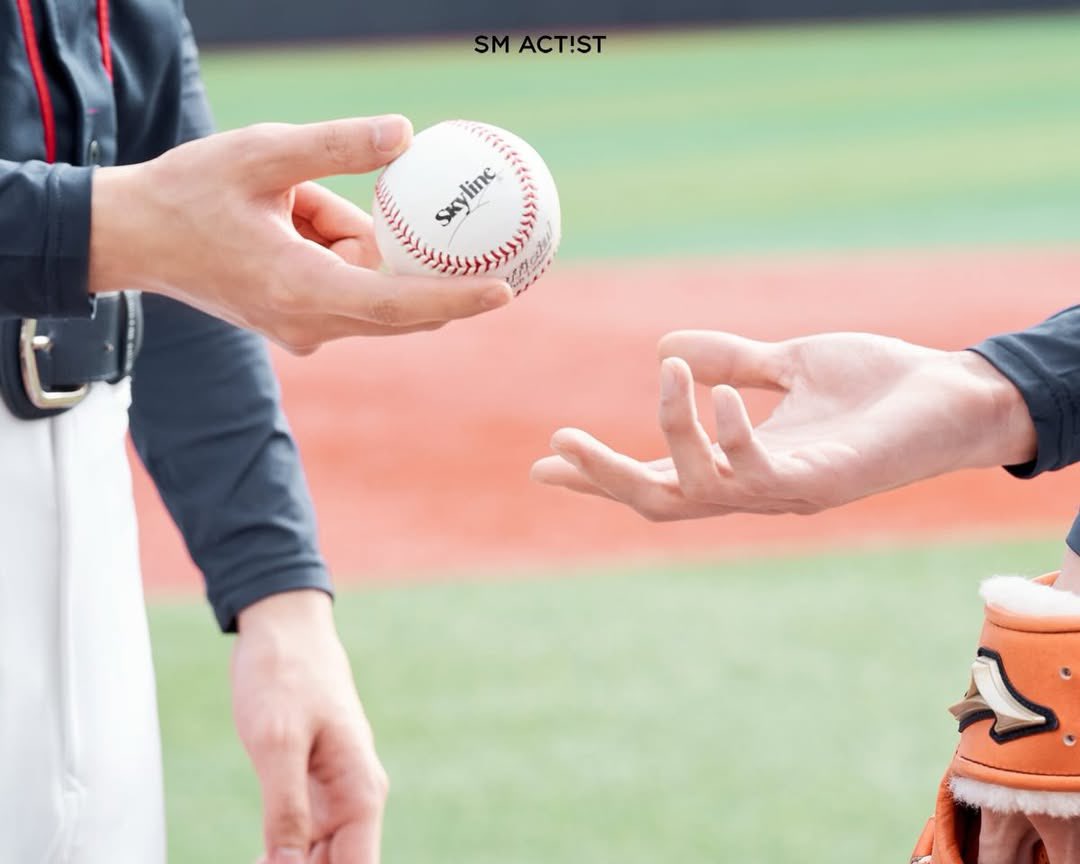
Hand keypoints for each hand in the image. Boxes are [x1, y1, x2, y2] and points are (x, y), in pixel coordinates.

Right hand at [89, 115, 512, 353]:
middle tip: (485, 247)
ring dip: (361, 243)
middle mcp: (308, 322)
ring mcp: (302, 327)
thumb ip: (335, 147)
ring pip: (369, 288)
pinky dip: (344, 249)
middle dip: (436, 280)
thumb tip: (406, 133)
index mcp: (300, 289)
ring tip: (305, 205)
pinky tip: (301, 213)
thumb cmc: (188, 193)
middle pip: (397, 308)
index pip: (397, 305)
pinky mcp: (296, 320)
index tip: (503, 293)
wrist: (132, 238)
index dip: (455, 301)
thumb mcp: (262, 154)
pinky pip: (345, 284)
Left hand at [232, 590, 386, 863]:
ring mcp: (334, 795)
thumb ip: (286, 812)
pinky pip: (303, 841)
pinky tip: (258, 861)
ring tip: (254, 861)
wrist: (283, 628)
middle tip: (258, 861)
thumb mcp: (277, 742)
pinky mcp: (311, 788)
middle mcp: (355, 799)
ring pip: (320, 860)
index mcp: (360, 791)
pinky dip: (282, 859)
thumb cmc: (285, 674)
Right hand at [532, 330, 1035, 520]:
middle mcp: (750, 487)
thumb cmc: (875, 386)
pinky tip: (725, 395)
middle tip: (559, 445)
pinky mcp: (820, 483)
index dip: (597, 473)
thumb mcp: (787, 362)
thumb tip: (664, 346)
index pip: (653, 472)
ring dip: (670, 435)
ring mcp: (782, 491)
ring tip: (671, 376)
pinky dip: (730, 434)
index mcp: (736, 461)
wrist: (955, 396)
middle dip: (603, 479)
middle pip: (656, 500)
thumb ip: (731, 359)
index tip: (543, 465)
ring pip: (696, 490)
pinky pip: (757, 472)